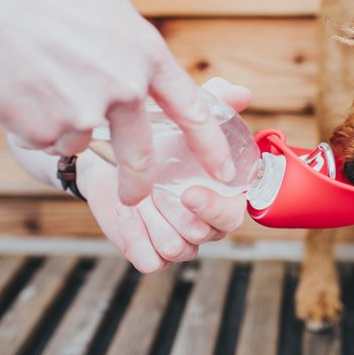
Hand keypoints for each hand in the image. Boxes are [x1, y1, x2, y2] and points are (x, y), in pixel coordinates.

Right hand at [0, 0, 232, 205]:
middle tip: (135, 195)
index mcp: (145, 54)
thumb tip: (143, 78)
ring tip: (35, 76)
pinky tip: (17, 85)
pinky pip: (45, 137)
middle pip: (140, 154)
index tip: (225, 173)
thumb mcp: (106, 10)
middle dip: (138, 183)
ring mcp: (87, 111)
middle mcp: (125, 87)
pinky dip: (31, 120)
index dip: (210, 145)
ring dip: (59, 119)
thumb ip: (131, 51)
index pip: (191, 109)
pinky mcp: (47, 130)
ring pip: (78, 137)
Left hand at [77, 78, 251, 271]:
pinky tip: (126, 212)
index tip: (188, 191)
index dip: (214, 208)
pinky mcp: (151, 255)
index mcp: (223, 197)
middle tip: (151, 186)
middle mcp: (205, 225)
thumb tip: (241, 92)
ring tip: (137, 196)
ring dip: (151, 220)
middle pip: (200, 235)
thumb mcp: (183, 114)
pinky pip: (150, 262)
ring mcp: (180, 243)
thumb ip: (215, 102)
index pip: (233, 216)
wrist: (111, 158)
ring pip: (175, 248)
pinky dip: (135, 237)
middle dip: (171, 210)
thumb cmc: (159, 137)